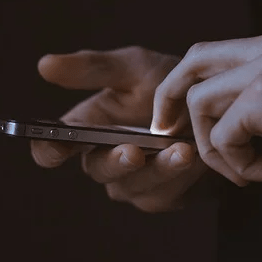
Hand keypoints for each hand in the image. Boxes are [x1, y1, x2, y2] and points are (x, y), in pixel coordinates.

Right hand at [32, 46, 207, 211]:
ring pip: (132, 186)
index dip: (49, 150)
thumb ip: (93, 68)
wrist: (217, 106)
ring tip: (182, 150)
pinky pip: (164, 193)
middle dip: (115, 161)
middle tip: (133, 151)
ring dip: (157, 169)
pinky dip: (181, 175)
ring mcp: (131, 182)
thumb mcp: (134, 67)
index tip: (58, 145)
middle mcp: (103, 159)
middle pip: (96, 170)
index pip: (52, 149)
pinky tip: (196, 156)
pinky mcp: (161, 196)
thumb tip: (44, 65)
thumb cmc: (169, 84)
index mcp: (86, 128)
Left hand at [151, 30, 261, 186]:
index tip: (178, 119)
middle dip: (170, 100)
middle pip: (192, 63)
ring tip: (250, 172)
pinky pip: (224, 135)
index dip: (187, 85)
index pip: (213, 53)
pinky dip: (239, 165)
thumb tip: (231, 121)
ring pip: (200, 103)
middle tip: (168, 135)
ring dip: (216, 148)